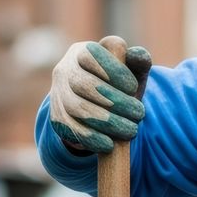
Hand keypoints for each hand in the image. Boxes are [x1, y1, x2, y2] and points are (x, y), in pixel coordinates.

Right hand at [47, 38, 152, 154]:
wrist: (100, 109)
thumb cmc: (119, 84)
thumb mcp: (131, 71)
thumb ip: (138, 61)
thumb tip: (139, 55)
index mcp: (82, 52)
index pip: (92, 55)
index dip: (113, 71)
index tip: (133, 88)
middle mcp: (64, 70)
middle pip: (84, 85)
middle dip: (115, 102)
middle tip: (139, 114)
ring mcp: (57, 95)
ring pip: (76, 108)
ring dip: (106, 122)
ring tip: (130, 130)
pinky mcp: (57, 118)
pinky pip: (69, 129)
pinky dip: (91, 138)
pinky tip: (109, 144)